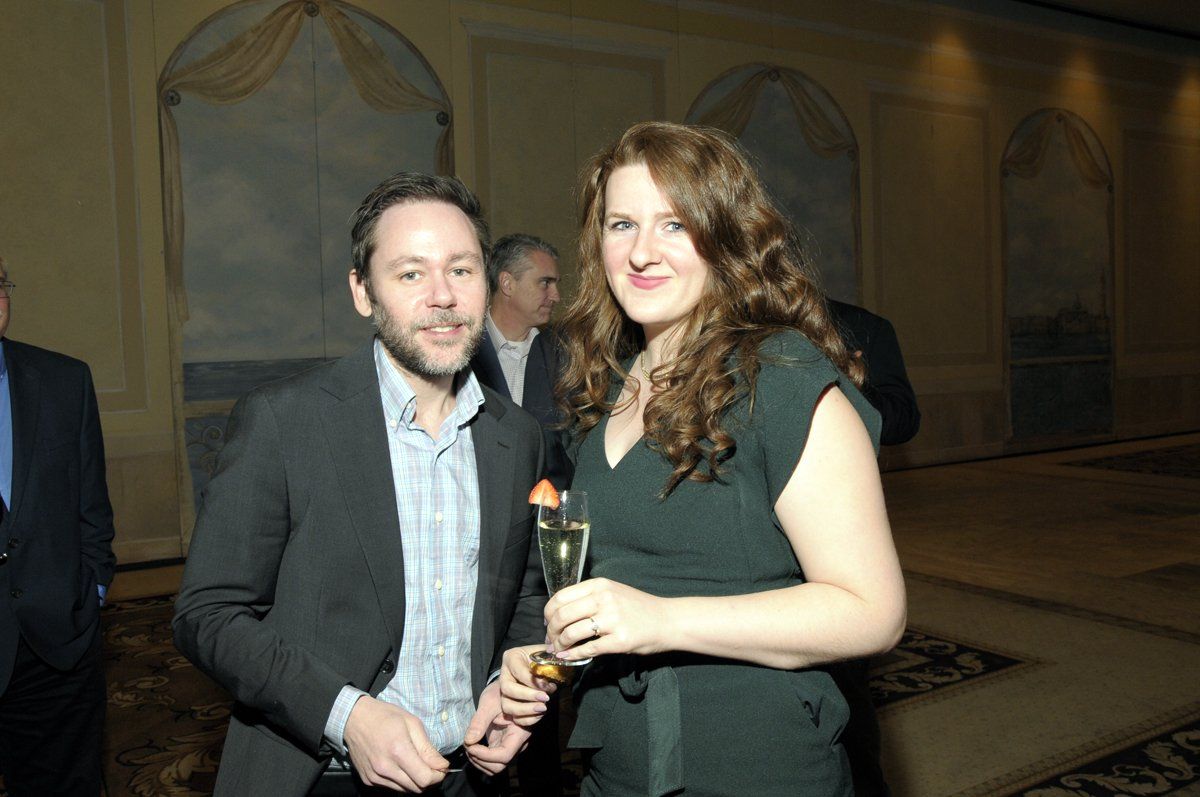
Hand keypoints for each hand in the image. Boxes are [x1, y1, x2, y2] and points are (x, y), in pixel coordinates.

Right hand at [342, 696, 447, 792]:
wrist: (353, 718)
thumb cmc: (385, 716)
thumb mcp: (412, 724)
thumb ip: (427, 749)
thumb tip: (443, 766)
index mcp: (398, 751)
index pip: (424, 779)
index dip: (437, 776)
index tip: (440, 768)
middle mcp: (385, 768)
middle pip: (416, 788)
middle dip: (428, 779)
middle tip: (429, 766)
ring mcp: (375, 776)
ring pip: (404, 790)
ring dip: (413, 780)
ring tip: (412, 763)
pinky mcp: (368, 780)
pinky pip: (391, 787)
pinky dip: (399, 780)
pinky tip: (397, 764)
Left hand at [463, 681, 532, 774]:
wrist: (507, 688)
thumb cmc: (501, 692)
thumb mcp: (489, 703)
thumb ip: (479, 722)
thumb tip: (468, 741)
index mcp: (519, 732)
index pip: (504, 755)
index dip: (485, 755)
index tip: (470, 745)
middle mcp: (517, 744)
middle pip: (499, 766)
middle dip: (480, 760)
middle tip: (467, 745)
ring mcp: (510, 746)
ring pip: (495, 767)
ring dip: (478, 761)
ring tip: (468, 745)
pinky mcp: (502, 745)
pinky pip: (492, 760)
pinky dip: (479, 758)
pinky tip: (472, 745)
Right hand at [498, 644, 555, 726]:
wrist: (538, 666)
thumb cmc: (542, 658)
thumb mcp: (545, 652)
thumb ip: (551, 656)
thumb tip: (560, 660)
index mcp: (511, 658)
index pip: (518, 671)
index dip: (533, 681)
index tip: (548, 686)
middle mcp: (504, 675)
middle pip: (508, 689)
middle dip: (527, 695)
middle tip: (546, 698)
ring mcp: (505, 692)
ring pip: (507, 706)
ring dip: (526, 710)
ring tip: (543, 708)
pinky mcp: (510, 705)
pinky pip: (514, 717)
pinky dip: (528, 719)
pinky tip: (540, 714)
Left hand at [546, 577, 669, 661]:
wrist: (668, 620)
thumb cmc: (639, 608)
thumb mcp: (613, 592)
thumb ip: (589, 597)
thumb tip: (560, 613)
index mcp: (600, 585)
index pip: (561, 597)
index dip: (548, 613)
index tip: (548, 624)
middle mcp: (604, 599)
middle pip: (562, 616)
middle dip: (551, 632)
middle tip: (551, 641)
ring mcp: (612, 620)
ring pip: (571, 633)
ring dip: (560, 645)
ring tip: (560, 649)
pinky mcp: (619, 640)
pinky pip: (588, 649)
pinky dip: (573, 655)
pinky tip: (569, 657)